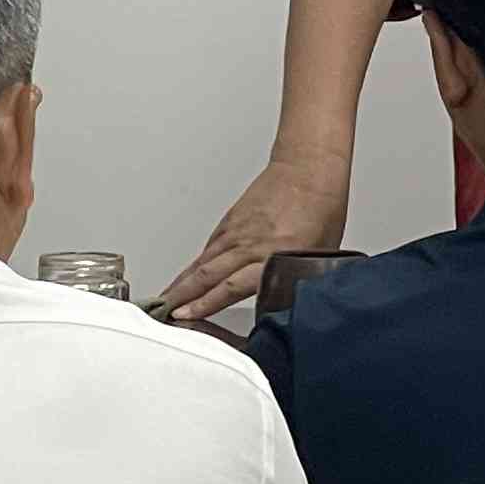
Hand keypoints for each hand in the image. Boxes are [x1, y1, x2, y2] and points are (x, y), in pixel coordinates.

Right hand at [155, 148, 352, 321]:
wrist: (310, 168)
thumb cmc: (321, 208)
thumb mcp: (320, 255)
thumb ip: (297, 280)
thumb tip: (286, 303)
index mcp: (274, 254)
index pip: (233, 286)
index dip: (206, 303)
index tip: (186, 315)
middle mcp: (251, 243)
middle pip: (208, 275)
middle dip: (182, 297)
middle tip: (162, 314)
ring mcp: (238, 231)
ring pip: (203, 261)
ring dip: (182, 282)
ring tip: (165, 301)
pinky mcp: (232, 221)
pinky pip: (209, 248)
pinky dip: (194, 264)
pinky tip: (185, 276)